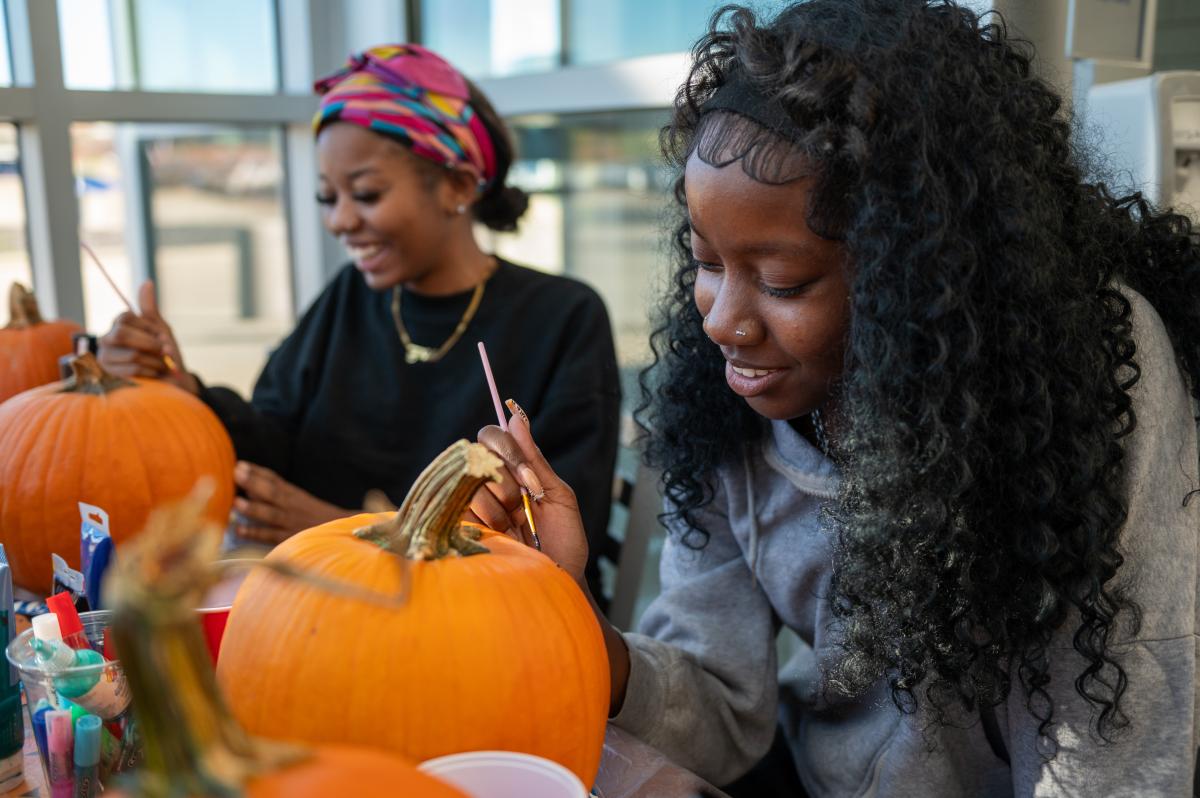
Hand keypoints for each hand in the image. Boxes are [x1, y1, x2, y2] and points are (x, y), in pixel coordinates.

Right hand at [97, 280, 197, 393]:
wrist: (172, 380)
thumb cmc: (166, 354)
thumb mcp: (161, 330)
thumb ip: (150, 309)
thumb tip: (147, 281)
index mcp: (119, 325)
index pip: (126, 317)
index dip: (148, 328)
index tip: (163, 337)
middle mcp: (107, 339)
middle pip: (122, 334)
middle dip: (150, 344)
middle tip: (165, 352)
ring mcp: (105, 358)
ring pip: (132, 354)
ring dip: (156, 360)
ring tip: (162, 364)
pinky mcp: (111, 376)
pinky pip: (133, 369)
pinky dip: (152, 371)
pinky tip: (155, 373)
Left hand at [232, 461, 349, 544]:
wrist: (342, 534)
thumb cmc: (316, 518)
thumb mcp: (301, 501)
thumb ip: (279, 494)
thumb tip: (250, 489)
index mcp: (296, 495)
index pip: (275, 480)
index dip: (258, 472)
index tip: (240, 464)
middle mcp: (293, 507)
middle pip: (273, 493)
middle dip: (254, 483)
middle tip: (236, 473)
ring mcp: (292, 523)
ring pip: (271, 514)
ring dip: (254, 507)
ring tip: (236, 502)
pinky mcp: (291, 539)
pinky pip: (272, 536)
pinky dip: (256, 533)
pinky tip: (240, 530)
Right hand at [468, 400, 589, 585]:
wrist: (559, 580)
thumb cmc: (564, 540)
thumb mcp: (557, 495)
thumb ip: (534, 459)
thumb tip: (515, 417)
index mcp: (512, 471)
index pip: (491, 437)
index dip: (507, 450)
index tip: (528, 477)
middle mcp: (489, 484)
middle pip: (477, 454)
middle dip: (505, 481)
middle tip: (523, 506)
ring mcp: (473, 506)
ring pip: (470, 484)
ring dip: (498, 508)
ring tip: (514, 529)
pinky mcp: (460, 529)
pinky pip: (459, 509)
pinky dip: (485, 521)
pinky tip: (500, 536)